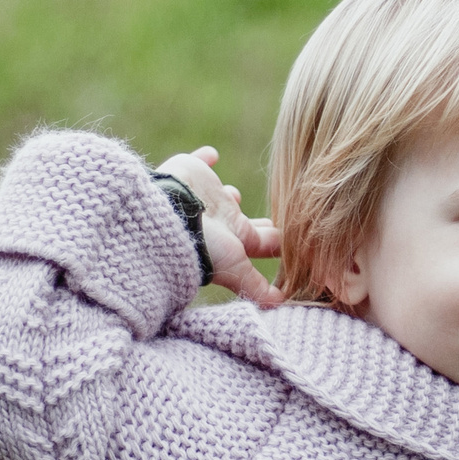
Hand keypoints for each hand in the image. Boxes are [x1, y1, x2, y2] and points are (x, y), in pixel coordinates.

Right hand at [157, 146, 282, 308]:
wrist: (165, 218)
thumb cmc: (201, 247)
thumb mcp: (234, 269)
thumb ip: (255, 285)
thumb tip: (280, 305)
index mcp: (235, 240)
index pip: (261, 242)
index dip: (275, 242)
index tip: (292, 240)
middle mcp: (220, 220)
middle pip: (243, 221)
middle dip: (256, 222)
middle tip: (275, 218)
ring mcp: (204, 198)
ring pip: (220, 196)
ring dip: (227, 195)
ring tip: (234, 193)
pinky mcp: (189, 174)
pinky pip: (199, 162)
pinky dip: (205, 158)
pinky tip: (212, 155)